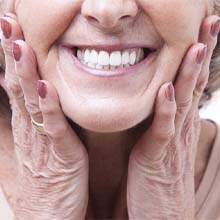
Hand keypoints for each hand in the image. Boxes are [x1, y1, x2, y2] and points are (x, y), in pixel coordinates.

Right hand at [0, 13, 87, 219]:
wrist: (49, 217)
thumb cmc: (45, 183)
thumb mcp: (35, 148)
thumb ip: (34, 124)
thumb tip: (32, 100)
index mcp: (25, 125)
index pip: (15, 85)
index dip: (12, 59)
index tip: (11, 33)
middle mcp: (28, 128)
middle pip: (17, 85)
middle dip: (13, 55)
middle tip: (8, 23)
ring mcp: (40, 141)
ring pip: (30, 101)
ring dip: (24, 73)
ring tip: (19, 45)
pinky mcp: (58, 154)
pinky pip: (52, 126)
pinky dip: (47, 106)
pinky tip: (44, 87)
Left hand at [127, 15, 219, 218]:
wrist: (162, 213)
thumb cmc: (158, 175)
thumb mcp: (161, 140)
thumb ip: (163, 119)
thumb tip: (163, 97)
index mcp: (178, 121)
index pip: (190, 81)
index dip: (197, 56)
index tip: (202, 29)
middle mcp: (179, 126)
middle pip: (193, 83)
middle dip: (202, 52)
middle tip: (211, 21)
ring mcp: (171, 140)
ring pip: (182, 100)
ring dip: (189, 73)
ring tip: (196, 45)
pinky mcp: (157, 155)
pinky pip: (163, 128)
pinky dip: (166, 108)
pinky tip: (167, 89)